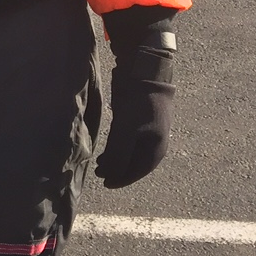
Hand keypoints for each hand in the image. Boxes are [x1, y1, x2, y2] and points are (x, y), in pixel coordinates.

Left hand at [94, 42, 173, 188]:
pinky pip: (126, 139)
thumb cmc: (139, 103)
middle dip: (117, 169)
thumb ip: (119, 154)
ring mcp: (146, 129)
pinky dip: (116, 146)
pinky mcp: (136, 118)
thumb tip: (111, 174)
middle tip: (98, 173)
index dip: (122, 179)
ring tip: (99, 163)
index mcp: (156, 148)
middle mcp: (153, 141)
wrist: (144, 71)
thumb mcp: (127, 131)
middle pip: (134, 162)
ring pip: (129, 151)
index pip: (138, 171)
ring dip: (115, 158)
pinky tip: (106, 148)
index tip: (106, 183)